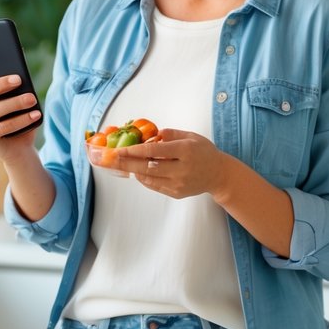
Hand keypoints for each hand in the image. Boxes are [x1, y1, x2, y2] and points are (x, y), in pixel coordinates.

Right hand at [0, 51, 40, 160]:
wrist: (20, 145)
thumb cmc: (17, 115)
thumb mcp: (17, 95)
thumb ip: (14, 80)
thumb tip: (19, 59)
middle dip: (0, 84)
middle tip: (19, 79)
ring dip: (14, 104)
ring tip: (32, 99)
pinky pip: (2, 128)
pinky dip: (20, 121)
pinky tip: (35, 115)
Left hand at [113, 128, 228, 199]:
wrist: (219, 174)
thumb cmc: (204, 152)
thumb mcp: (191, 136)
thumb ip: (170, 135)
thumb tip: (150, 136)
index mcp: (186, 151)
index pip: (154, 151)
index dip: (134, 151)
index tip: (119, 150)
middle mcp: (182, 169)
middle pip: (147, 167)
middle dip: (125, 163)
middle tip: (110, 159)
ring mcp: (179, 183)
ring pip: (148, 178)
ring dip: (133, 170)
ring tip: (121, 163)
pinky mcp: (176, 193)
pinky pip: (154, 186)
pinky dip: (144, 178)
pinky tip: (137, 171)